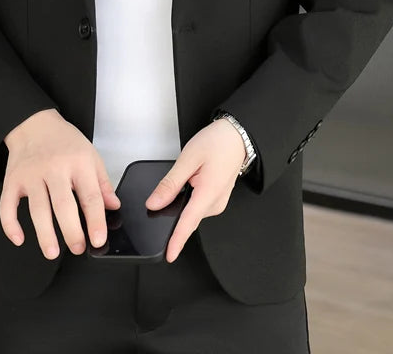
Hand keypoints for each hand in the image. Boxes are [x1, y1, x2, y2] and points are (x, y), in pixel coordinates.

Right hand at [0, 108, 120, 258]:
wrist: (34, 123)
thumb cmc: (64, 141)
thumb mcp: (90, 154)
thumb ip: (102, 182)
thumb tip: (113, 206)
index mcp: (78, 163)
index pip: (90, 196)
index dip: (95, 221)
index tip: (98, 239)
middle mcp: (54, 168)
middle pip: (63, 205)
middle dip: (71, 232)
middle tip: (78, 249)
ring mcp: (31, 175)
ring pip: (37, 209)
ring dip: (45, 234)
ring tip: (52, 252)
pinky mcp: (13, 180)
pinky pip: (8, 205)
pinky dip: (10, 224)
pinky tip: (19, 238)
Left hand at [144, 118, 245, 261]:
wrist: (237, 136)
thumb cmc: (217, 143)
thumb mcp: (188, 159)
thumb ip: (170, 183)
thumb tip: (155, 203)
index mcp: (209, 193)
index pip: (188, 223)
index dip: (177, 241)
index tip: (169, 256)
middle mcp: (216, 203)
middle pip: (188, 218)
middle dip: (173, 215)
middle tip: (167, 191)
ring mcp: (217, 202)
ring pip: (192, 212)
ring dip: (181, 205)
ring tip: (184, 177)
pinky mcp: (216, 199)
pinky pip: (197, 206)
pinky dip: (188, 201)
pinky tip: (188, 184)